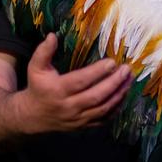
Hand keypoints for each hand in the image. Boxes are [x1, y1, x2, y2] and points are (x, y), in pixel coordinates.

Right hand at [17, 33, 132, 133]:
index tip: (112, 62)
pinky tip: (123, 95)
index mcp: (57, 90)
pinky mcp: (83, 126)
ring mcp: (77, 119)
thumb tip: (53, 36)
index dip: (97, 72)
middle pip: (96, 96)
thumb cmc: (37, 87)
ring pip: (103, 109)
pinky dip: (116, 108)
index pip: (81, 81)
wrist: (32, 116)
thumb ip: (43, 51)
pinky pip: (103, 119)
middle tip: (126, 70)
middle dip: (114, 83)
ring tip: (129, 80)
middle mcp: (69, 106)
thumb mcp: (35, 68)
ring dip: (119, 94)